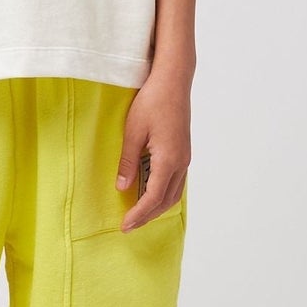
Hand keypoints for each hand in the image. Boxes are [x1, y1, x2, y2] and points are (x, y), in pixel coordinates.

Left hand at [115, 71, 190, 230]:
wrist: (173, 81)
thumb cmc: (152, 101)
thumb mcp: (133, 132)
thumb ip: (128, 162)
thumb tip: (122, 187)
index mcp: (168, 160)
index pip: (153, 197)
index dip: (139, 214)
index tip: (125, 226)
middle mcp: (181, 162)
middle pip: (166, 201)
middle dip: (147, 215)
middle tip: (128, 225)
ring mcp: (185, 158)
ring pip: (173, 193)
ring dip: (156, 206)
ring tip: (137, 212)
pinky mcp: (183, 151)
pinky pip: (175, 181)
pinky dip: (162, 193)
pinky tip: (149, 192)